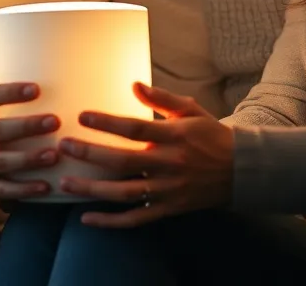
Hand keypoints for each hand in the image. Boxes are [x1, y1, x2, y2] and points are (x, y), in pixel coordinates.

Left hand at [58, 82, 233, 227]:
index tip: (82, 116)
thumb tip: (134, 84)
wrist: (242, 170)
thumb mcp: (191, 111)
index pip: (135, 128)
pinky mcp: (168, 209)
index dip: (107, 122)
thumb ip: (162, 99)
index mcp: (175, 136)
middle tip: (63, 147)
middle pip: (124, 161)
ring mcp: (168, 190)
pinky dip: (110, 221)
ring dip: (92, 189)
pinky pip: (135, 219)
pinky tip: (86, 218)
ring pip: (125, 193)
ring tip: (65, 182)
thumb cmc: (211, 136)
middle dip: (90, 154)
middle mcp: (170, 164)